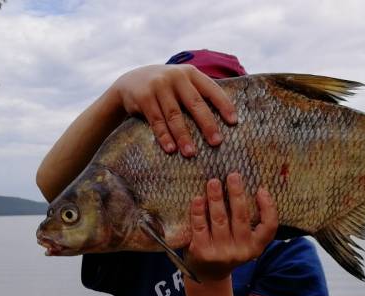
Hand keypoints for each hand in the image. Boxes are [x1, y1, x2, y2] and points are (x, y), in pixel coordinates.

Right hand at [110, 65, 237, 156]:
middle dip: (207, 124)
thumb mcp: (182, 84)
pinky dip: (164, 136)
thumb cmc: (166, 89)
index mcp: (190, 74)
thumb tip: (227, 119)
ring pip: (175, 115)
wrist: (130, 82)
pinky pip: (156, 120)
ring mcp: (159, 86)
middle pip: (195, 103)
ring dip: (183, 136)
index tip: (234, 122)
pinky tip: (171, 149)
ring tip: (191, 153)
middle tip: (216, 142)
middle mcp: (176, 77)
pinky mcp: (144, 97)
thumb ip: (198, 94)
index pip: (211, 89)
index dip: (224, 105)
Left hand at [185, 173, 277, 281]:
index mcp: (256, 247)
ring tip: (213, 182)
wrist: (207, 274)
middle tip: (232, 175)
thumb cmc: (227, 249)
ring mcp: (221, 253)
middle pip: (241, 217)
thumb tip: (244, 186)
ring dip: (216, 198)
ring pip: (219, 219)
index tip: (261, 189)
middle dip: (237, 194)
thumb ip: (247, 222)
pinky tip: (198, 199)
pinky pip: (200, 227)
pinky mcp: (203, 252)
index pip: (269, 227)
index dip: (268, 208)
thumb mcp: (243, 241)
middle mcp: (241, 251)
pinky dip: (198, 211)